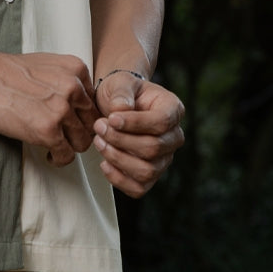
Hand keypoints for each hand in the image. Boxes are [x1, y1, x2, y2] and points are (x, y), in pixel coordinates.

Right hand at [0, 49, 96, 166]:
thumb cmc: (7, 71)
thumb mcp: (47, 64)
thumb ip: (67, 79)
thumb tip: (80, 103)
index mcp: (76, 69)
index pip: (95, 102)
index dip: (83, 115)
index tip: (72, 122)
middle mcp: (73, 88)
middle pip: (93, 123)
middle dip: (79, 133)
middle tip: (64, 137)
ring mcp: (62, 110)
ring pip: (83, 142)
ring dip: (69, 147)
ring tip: (55, 146)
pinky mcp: (48, 131)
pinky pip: (67, 155)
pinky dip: (58, 159)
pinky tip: (48, 154)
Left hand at [92, 73, 183, 197]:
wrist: (115, 106)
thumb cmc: (121, 92)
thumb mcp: (120, 82)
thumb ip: (121, 92)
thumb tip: (120, 110)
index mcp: (173, 109)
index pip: (161, 122)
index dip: (135, 123)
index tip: (111, 118)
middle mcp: (173, 137)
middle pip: (153, 148)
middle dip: (121, 140)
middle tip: (99, 128)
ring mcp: (164, 159)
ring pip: (147, 170)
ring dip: (118, 159)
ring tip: (99, 142)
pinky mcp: (150, 176)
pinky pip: (139, 188)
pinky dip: (119, 179)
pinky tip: (104, 163)